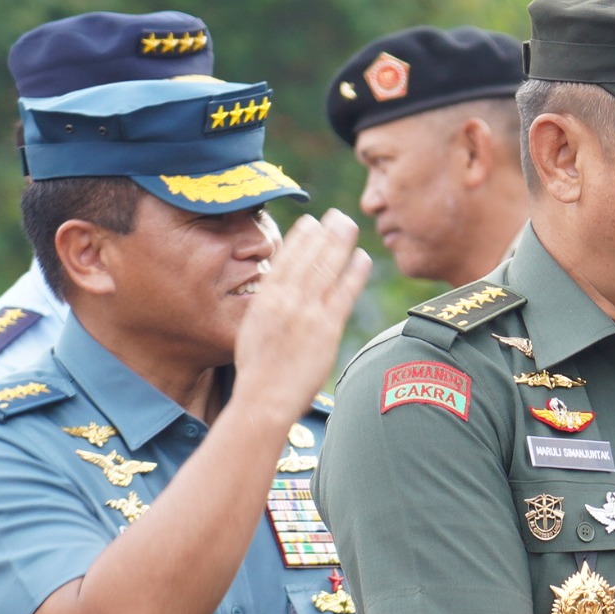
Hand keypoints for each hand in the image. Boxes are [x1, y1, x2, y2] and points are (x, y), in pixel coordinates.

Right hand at [232, 210, 371, 424]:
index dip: (300, 239)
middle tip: (337, 215)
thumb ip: (266, 310)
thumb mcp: (251, 332)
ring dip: (340, 243)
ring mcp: (306, 312)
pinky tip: (363, 258)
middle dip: (324, 233)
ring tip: (350, 225)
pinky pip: (344, 294)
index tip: (310, 222)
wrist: (263, 398)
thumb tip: (275, 298)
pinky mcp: (326, 328)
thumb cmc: (256, 373)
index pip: (285, 261)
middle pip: (308, 258)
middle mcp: (285, 301)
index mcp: (265, 300)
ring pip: (326, 269)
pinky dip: (354, 273)